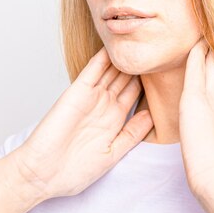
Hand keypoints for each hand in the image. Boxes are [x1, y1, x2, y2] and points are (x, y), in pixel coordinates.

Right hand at [11, 46, 153, 198]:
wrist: (43, 174)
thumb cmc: (73, 172)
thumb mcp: (112, 154)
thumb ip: (132, 134)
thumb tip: (152, 115)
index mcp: (115, 121)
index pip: (136, 95)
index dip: (152, 83)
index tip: (170, 69)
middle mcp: (105, 106)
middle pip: (127, 79)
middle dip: (142, 65)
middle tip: (161, 46)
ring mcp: (91, 98)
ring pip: (113, 71)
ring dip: (126, 57)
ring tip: (144, 38)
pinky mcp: (77, 93)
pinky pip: (93, 70)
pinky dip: (103, 57)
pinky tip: (116, 44)